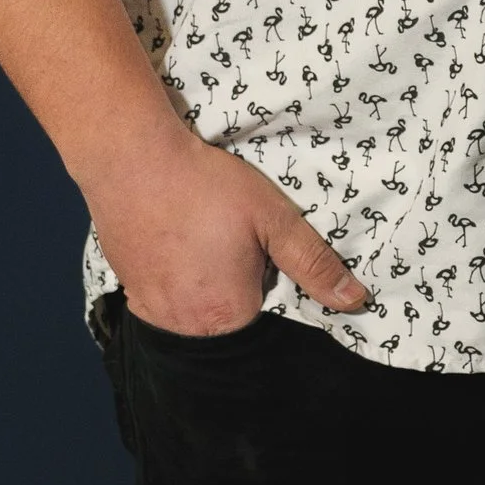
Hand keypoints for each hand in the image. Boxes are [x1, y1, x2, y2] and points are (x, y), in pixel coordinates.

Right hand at [86, 128, 368, 332]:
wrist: (132, 158)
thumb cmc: (206, 186)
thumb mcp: (273, 218)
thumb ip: (314, 263)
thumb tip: (355, 301)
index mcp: (231, 314)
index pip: (266, 314)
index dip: (266, 277)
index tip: (255, 247)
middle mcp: (188, 325)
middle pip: (229, 317)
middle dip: (234, 284)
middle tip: (223, 237)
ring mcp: (153, 311)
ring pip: (194, 310)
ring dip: (201, 284)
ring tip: (199, 237)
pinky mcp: (128, 290)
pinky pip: (162, 300)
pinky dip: (172, 279)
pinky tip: (174, 243)